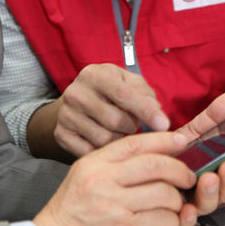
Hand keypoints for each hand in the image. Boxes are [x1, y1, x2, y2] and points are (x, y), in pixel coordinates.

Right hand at [34, 130, 197, 225]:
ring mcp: (113, 204)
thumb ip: (113, 166)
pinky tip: (166, 224)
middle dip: (180, 171)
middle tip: (188, 178)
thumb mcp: (84, 178)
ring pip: (164, 192)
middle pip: (156, 165)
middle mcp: (103, 179)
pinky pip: (162, 218)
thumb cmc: (70, 216)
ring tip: (174, 208)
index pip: (136, 143)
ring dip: (177, 201)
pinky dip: (171, 221)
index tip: (182, 140)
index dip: (164, 140)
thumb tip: (152, 158)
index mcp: (94, 163)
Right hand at [53, 63, 169, 156]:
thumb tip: (157, 113)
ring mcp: (65, 114)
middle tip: (130, 122)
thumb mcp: (126, 83)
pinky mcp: (61, 134)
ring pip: (105, 138)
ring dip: (119, 139)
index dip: (146, 111)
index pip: (124, 94)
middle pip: (116, 120)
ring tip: (116, 129)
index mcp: (93, 74)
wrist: (75, 103)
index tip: (164, 125)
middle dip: (131, 125)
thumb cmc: (108, 92)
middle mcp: (75, 92)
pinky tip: (104, 139)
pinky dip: (104, 150)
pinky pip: (91, 151)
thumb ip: (145, 94)